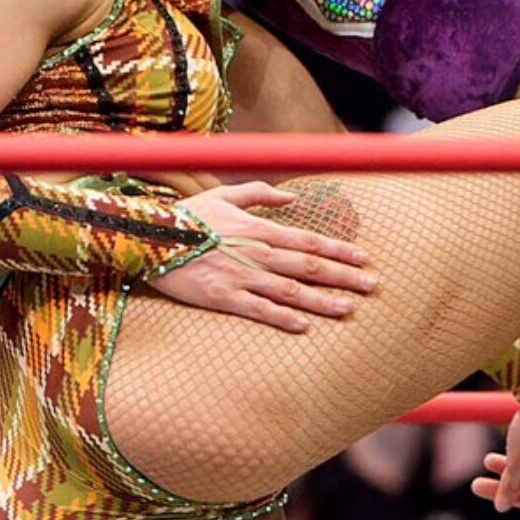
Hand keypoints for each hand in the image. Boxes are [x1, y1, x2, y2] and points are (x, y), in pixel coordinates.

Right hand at [160, 181, 375, 331]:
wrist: (147, 237)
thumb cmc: (186, 217)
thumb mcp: (223, 196)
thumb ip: (260, 194)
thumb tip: (292, 198)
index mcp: (258, 229)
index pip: (309, 241)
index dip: (340, 250)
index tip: (364, 259)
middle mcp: (256, 252)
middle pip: (309, 266)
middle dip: (344, 276)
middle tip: (372, 287)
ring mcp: (240, 276)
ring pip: (291, 290)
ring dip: (323, 300)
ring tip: (349, 309)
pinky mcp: (222, 297)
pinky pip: (258, 309)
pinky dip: (283, 317)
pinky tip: (305, 325)